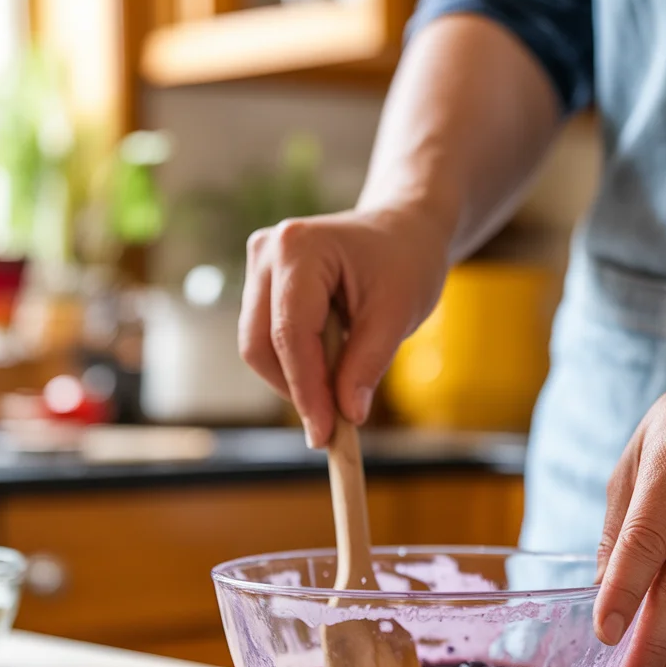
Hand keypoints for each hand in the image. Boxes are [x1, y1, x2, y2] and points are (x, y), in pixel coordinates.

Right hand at [239, 207, 448, 447]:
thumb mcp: (398, 314)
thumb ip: (368, 364)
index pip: (291, 332)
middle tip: (332, 428)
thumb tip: (346, 415)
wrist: (402, 233)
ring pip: (259, 348)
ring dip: (296, 380)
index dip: (306, 389)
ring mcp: (259, 268)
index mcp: (299, 248)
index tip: (324, 434)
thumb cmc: (406, 263)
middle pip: (261, 344)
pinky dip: (296, 367)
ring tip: (341, 389)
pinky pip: (267, 342)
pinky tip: (330, 369)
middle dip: (296, 390)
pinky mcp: (262, 287)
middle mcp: (267, 252)